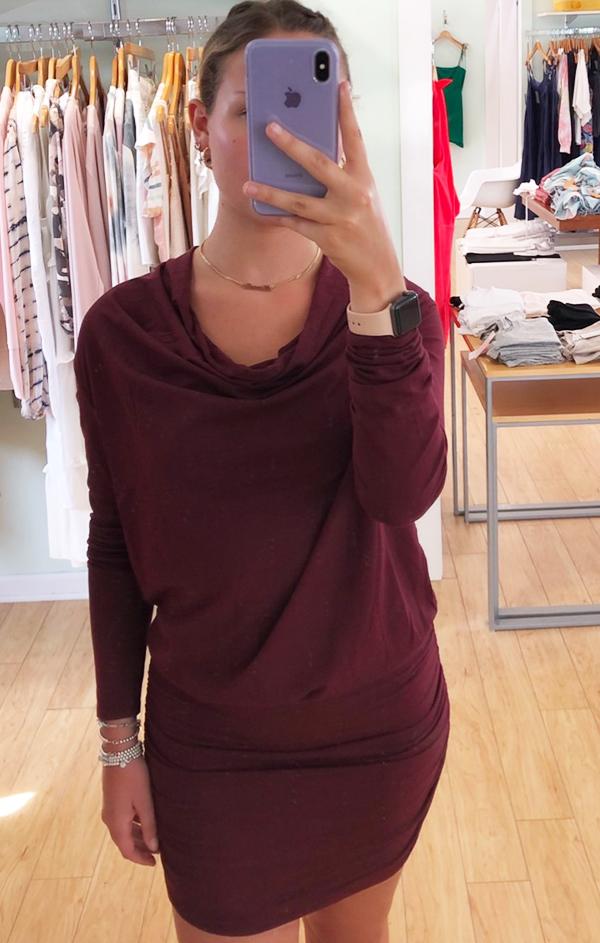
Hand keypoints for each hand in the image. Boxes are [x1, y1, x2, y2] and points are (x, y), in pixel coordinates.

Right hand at [101, 757, 159, 866]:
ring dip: (138, 838)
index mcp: (117, 823)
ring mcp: (110, 809)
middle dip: (140, 850)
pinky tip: (146, 823)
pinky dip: (134, 827)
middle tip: (157, 854)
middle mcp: (110, 819)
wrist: (119, 752)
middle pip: (125, 842)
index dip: (140, 859)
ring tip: (155, 840)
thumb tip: (154, 848)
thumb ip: (149, 826)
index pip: (127, 850)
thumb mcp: (145, 802)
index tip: (154, 864)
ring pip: (124, 831)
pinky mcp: (113, 801)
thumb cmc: (134, 776)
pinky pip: (123, 821)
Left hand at [242, 80, 404, 298]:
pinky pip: (297, 225)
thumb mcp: (362, 196)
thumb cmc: (366, 227)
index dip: (346, 111)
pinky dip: (279, 217)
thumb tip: (309, 154)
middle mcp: (355, 195)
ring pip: (299, 201)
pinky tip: (262, 210)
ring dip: (271, 192)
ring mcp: (341, 218)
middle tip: (269, 127)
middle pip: (319, 164)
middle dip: (292, 145)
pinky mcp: (329, 239)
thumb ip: (342, 175)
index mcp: (364, 178)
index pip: (355, 139)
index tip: (338, 83)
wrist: (378, 269)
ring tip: (248, 184)